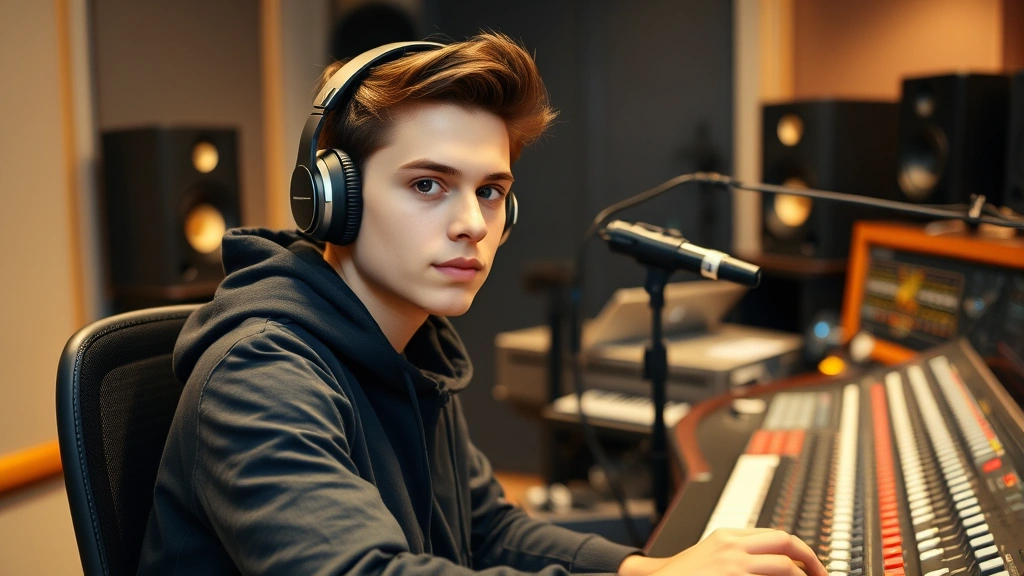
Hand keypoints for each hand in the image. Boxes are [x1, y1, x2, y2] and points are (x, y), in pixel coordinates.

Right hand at [618, 528, 826, 575]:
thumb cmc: (682, 575)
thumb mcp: (711, 553)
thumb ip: (737, 551)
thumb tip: (772, 558)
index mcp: (728, 535)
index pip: (775, 535)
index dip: (799, 550)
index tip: (810, 564)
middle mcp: (733, 546)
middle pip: (785, 543)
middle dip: (810, 560)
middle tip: (821, 574)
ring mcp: (733, 564)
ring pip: (784, 566)